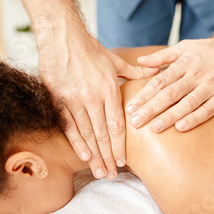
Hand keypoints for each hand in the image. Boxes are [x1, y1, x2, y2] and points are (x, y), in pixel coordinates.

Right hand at [39, 34, 157, 178]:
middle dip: (108, 157)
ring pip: (86, 134)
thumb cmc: (90, 49)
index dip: (120, 146)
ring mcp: (74, 100)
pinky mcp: (58, 100)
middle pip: (102, 134)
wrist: (61, 37)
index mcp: (109, 89)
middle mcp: (92, 97)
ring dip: (93, 155)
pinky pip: (68, 125)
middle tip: (111, 175)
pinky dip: (76, 142)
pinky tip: (83, 156)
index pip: (117, 125)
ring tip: (99, 172)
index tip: (124, 162)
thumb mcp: (115, 60)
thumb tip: (156, 75)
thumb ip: (135, 72)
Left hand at [125, 36, 213, 132]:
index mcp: (184, 64)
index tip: (130, 107)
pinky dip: (195, 118)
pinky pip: (208, 109)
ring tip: (154, 128)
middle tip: (135, 122)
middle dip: (151, 108)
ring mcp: (211, 86)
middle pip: (169, 94)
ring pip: (187, 103)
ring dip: (170, 116)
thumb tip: (140, 61)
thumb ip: (162, 56)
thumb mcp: (185, 47)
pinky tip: (181, 127)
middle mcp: (196, 75)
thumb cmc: (210, 50)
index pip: (159, 82)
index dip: (144, 95)